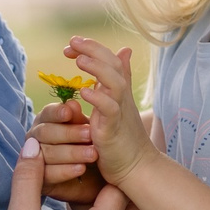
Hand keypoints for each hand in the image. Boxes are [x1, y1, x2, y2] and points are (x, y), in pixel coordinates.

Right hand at [30, 97, 104, 205]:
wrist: (99, 180)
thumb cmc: (91, 148)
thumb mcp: (89, 132)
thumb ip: (79, 120)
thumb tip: (72, 104)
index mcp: (46, 122)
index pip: (47, 113)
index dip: (57, 112)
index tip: (70, 112)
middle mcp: (36, 139)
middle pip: (45, 133)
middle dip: (68, 133)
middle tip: (90, 134)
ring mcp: (34, 160)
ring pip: (46, 153)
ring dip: (71, 153)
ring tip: (93, 154)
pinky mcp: (39, 180)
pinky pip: (48, 174)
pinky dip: (65, 171)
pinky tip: (81, 168)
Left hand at [64, 37, 158, 183]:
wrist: (138, 168)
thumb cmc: (125, 138)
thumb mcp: (119, 102)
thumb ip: (119, 78)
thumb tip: (124, 50)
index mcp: (119, 90)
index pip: (109, 59)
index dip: (92, 48)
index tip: (71, 45)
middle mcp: (121, 97)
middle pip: (112, 64)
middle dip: (92, 49)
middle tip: (72, 42)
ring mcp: (119, 112)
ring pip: (114, 82)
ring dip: (97, 68)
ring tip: (79, 59)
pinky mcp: (115, 129)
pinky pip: (109, 109)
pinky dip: (98, 99)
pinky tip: (83, 93)